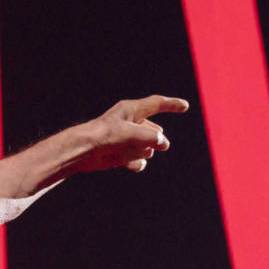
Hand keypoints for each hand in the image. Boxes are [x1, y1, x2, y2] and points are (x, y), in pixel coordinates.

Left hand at [67, 94, 188, 173]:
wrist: (83, 152)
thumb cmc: (104, 136)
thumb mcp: (131, 133)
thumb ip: (150, 137)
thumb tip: (162, 143)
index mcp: (131, 110)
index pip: (157, 104)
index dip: (172, 104)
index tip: (185, 106)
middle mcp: (130, 123)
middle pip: (154, 131)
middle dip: (157, 139)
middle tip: (162, 145)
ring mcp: (127, 139)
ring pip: (148, 147)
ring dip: (145, 151)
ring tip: (131, 151)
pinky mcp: (121, 154)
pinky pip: (138, 160)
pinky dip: (137, 163)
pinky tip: (132, 164)